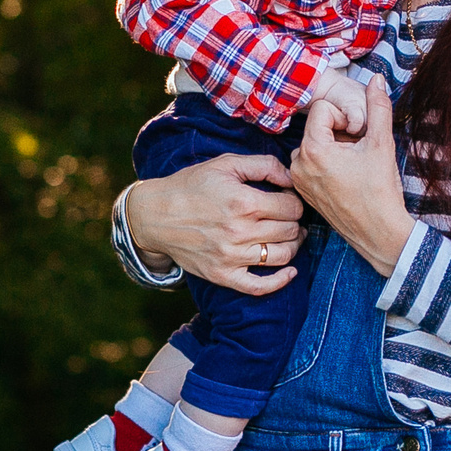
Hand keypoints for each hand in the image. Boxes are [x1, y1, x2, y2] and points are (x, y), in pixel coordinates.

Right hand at [122, 152, 305, 294]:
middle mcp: (239, 232)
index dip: (295, 201)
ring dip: (293, 246)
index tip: (287, 199)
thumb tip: (291, 179)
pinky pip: (259, 287)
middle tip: (289, 217)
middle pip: (290, 231)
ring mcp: (231, 257)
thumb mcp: (226, 163)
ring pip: (282, 257)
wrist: (155, 215)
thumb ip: (264, 165)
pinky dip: (280, 281)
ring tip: (291, 237)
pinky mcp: (222, 275)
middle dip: (295, 222)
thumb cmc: (191, 186)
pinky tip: (290, 273)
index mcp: (243, 202)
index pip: (292, 207)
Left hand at [291, 75, 413, 274]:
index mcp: (313, 150)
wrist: (380, 233)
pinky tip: (346, 177)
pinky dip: (327, 163)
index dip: (345, 117)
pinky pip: (311, 163)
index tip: (359, 136)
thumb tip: (377, 79)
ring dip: (333, 148)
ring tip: (353, 166)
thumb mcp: (382, 143)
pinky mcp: (304, 191)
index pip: (323, 109)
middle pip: (317, 126)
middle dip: (339, 133)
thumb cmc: (381, 190)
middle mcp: (298, 164)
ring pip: (315, 144)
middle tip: (359, 152)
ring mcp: (299, 180)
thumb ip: (379, 107)